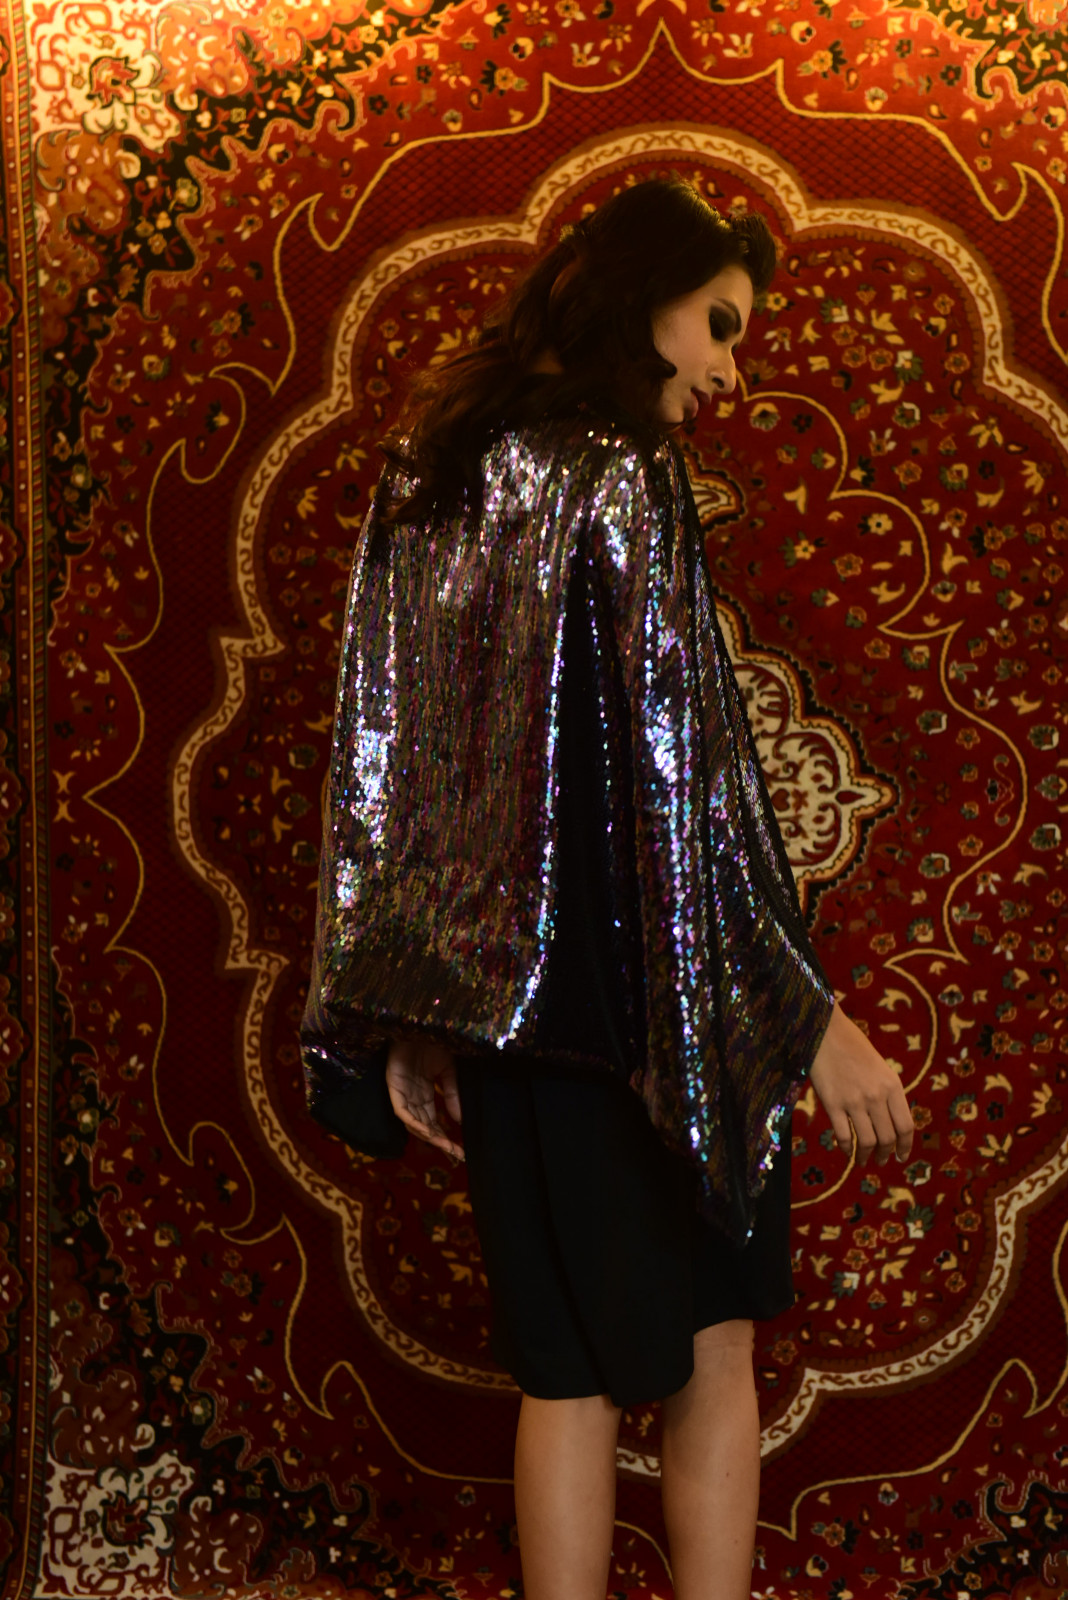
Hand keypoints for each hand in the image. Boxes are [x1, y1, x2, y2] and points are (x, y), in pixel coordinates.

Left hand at [385, 1036, 463, 1161]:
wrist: (420, 1021)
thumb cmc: (432, 1040)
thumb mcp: (449, 1070)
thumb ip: (453, 1094)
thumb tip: (459, 1122)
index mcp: (424, 1092)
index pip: (435, 1121)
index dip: (446, 1137)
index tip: (461, 1152)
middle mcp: (412, 1096)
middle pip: (424, 1126)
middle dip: (440, 1142)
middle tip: (456, 1156)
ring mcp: (401, 1091)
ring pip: (412, 1122)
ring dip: (429, 1136)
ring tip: (446, 1147)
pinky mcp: (393, 1085)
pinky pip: (401, 1111)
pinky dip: (414, 1122)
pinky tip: (428, 1132)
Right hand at [809, 1004, 913, 1166]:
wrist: (826, 1031)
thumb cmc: (853, 1046)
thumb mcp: (880, 1068)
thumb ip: (887, 1093)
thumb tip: (890, 1122)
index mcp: (892, 1086)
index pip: (906, 1126)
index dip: (905, 1146)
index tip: (901, 1156)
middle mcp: (876, 1096)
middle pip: (887, 1138)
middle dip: (885, 1154)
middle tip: (881, 1161)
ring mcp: (854, 1101)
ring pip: (867, 1142)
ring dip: (866, 1156)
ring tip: (863, 1161)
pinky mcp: (832, 1104)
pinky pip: (843, 1135)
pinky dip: (846, 1148)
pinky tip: (846, 1151)